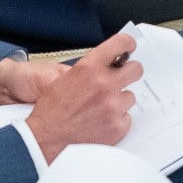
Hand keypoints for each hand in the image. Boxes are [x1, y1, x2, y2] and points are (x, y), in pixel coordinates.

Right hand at [22, 32, 142, 156]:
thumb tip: (108, 63)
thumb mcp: (65, 78)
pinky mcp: (118, 126)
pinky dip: (116, 120)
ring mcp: (113, 106)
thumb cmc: (51, 111)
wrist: (45, 139)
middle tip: (122, 79)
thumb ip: (89, 69)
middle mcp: (105, 84)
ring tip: (99, 109)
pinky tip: (100, 122)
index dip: (127, 44)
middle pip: (136, 70)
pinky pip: (126, 117)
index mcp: (90, 68)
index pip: (120, 43)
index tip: (129, 47)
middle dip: (130, 73)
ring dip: (119, 100)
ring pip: (130, 96)